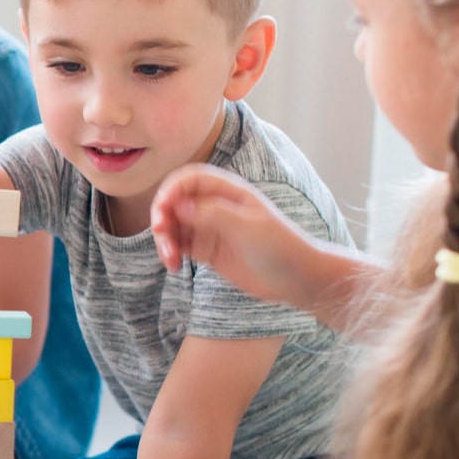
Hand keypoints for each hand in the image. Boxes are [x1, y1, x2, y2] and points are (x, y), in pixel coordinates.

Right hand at [149, 164, 312, 306]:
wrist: (297, 279)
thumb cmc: (280, 247)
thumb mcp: (247, 227)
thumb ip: (213, 214)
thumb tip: (178, 206)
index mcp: (228, 192)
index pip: (190, 179)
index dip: (172, 190)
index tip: (163, 210)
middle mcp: (216, 207)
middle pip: (176, 202)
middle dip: (163, 217)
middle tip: (161, 235)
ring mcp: (210, 229)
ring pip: (174, 226)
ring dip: (165, 240)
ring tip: (170, 260)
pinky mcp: (207, 251)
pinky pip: (180, 246)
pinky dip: (171, 254)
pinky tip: (174, 266)